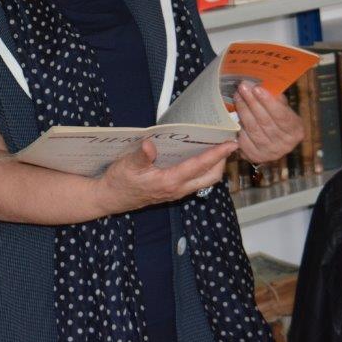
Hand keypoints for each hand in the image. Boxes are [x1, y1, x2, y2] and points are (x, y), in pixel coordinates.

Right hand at [94, 138, 238, 213]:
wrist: (111, 198)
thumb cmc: (119, 181)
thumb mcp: (127, 165)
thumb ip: (141, 156)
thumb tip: (150, 144)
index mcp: (169, 181)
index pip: (199, 166)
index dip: (216, 154)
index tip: (230, 144)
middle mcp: (178, 189)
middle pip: (210, 177)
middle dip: (222, 161)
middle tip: (226, 143)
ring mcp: (176, 191)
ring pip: (205, 180)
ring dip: (214, 166)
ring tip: (217, 149)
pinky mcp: (173, 191)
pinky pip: (196, 181)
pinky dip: (203, 169)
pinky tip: (199, 157)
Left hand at [234, 81, 303, 163]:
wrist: (274, 143)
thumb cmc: (278, 121)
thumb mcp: (283, 109)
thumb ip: (276, 100)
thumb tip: (263, 86)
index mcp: (296, 131)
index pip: (281, 115)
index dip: (268, 102)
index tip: (257, 88)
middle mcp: (285, 144)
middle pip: (265, 121)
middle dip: (252, 102)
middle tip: (242, 88)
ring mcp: (270, 152)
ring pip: (253, 129)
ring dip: (243, 111)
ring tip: (238, 96)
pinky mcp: (255, 157)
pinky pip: (244, 140)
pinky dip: (239, 127)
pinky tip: (235, 114)